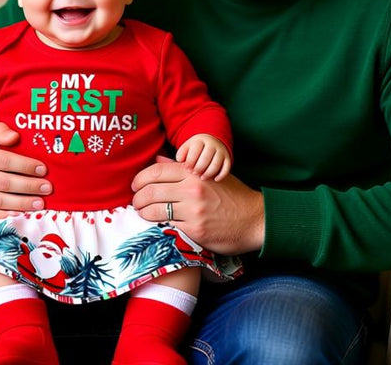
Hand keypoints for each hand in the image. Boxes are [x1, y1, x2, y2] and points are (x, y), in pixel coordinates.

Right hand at [0, 121, 51, 218]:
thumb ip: (1, 130)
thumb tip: (15, 136)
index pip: (5, 161)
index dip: (26, 166)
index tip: (43, 170)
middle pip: (4, 183)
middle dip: (29, 187)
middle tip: (47, 188)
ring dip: (22, 203)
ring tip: (40, 203)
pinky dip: (6, 215)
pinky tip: (21, 212)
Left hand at [132, 157, 264, 254]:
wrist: (255, 220)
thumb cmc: (233, 197)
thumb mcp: (211, 175)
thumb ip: (183, 169)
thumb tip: (157, 160)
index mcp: (195, 173)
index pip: (157, 171)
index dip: (140, 179)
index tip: (135, 186)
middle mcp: (192, 189)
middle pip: (151, 190)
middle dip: (137, 198)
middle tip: (136, 202)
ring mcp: (193, 211)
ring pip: (155, 210)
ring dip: (143, 213)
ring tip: (142, 214)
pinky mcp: (195, 230)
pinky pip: (167, 227)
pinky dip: (157, 226)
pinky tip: (156, 225)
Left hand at [176, 134, 231, 180]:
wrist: (212, 144)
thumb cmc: (195, 150)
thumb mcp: (187, 148)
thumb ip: (181, 154)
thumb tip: (179, 161)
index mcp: (200, 140)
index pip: (196, 150)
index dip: (190, 160)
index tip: (186, 168)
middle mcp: (212, 144)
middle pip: (206, 157)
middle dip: (199, 167)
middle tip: (193, 174)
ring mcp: (221, 151)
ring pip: (216, 163)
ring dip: (209, 172)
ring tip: (202, 178)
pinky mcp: (227, 158)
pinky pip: (226, 168)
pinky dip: (221, 175)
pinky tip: (215, 180)